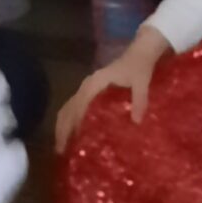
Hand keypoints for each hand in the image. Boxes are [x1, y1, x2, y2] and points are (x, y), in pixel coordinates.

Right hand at [54, 27, 169, 152]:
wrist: (140, 52)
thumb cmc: (139, 66)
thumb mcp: (141, 81)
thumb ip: (139, 99)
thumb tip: (136, 122)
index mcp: (95, 83)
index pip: (79, 104)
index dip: (73, 122)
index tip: (70, 140)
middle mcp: (87, 86)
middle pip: (68, 107)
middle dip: (62, 128)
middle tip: (60, 150)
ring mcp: (88, 89)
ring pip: (69, 108)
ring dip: (63, 126)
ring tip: (62, 147)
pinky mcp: (92, 92)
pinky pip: (76, 107)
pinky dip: (71, 121)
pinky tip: (74, 136)